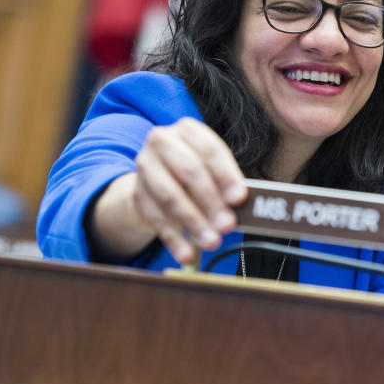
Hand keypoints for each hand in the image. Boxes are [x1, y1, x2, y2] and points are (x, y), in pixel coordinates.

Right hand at [93, 118, 246, 263]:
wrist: (158, 176)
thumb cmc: (197, 172)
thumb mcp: (214, 169)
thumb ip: (228, 184)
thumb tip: (246, 207)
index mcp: (189, 130)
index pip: (210, 150)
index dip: (226, 175)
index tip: (239, 198)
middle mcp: (163, 142)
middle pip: (189, 172)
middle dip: (210, 201)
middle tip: (227, 225)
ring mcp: (145, 167)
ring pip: (170, 196)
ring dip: (193, 222)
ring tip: (211, 241)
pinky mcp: (137, 194)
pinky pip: (155, 219)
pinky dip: (174, 239)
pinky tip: (187, 253)